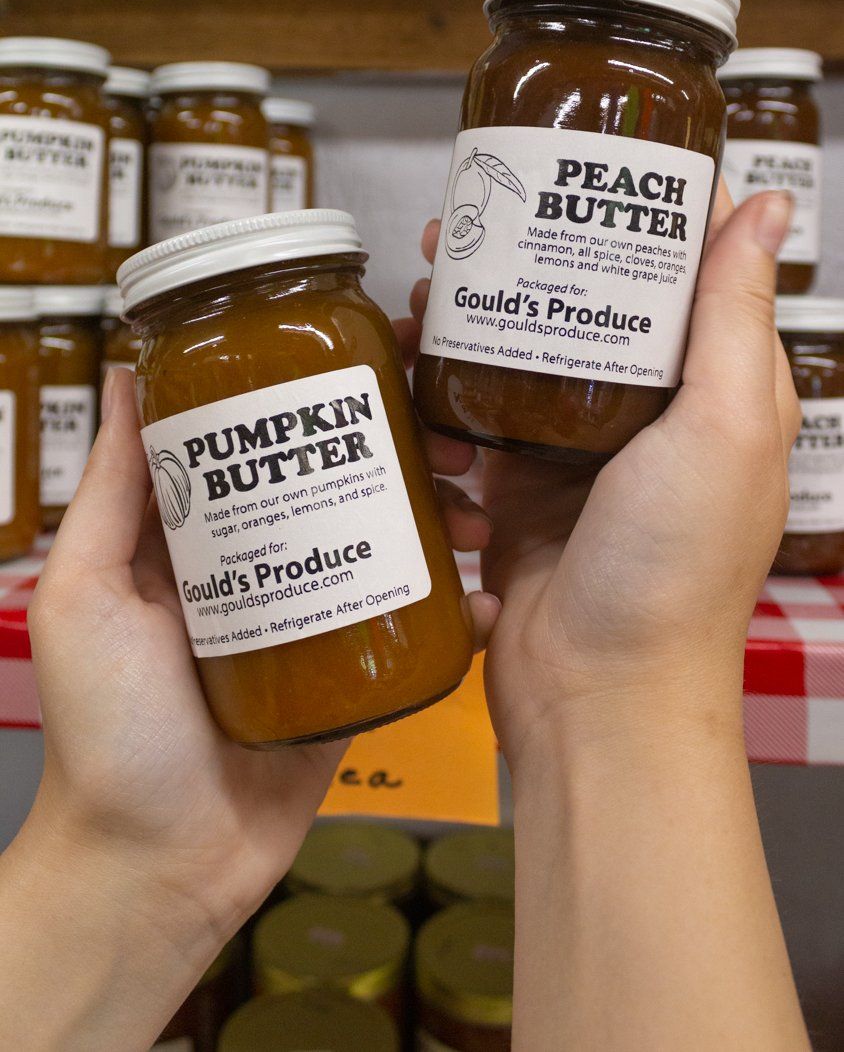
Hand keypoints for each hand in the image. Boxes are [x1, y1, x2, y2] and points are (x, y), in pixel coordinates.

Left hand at [9, 353, 492, 1049]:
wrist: (156, 866)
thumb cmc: (107, 730)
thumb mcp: (86, 592)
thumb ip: (109, 490)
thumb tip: (123, 375)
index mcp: (199, 537)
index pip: (263, 441)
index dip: (314, 396)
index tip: (373, 353)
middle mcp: (261, 566)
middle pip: (341, 484)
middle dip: (404, 451)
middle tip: (450, 440)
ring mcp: (312, 620)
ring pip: (386, 545)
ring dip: (440, 519)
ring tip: (474, 514)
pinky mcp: (353, 681)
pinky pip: (409, 632)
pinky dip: (456, 611)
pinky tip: (484, 595)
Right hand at [410, 185, 798, 766]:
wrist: (598, 696)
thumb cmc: (676, 571)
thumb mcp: (726, 426)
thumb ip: (736, 314)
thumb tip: (769, 201)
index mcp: (717, 387)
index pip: (688, 268)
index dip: (641, 205)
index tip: (586, 153)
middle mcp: (649, 410)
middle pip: (586, 298)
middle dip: (526, 252)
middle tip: (467, 221)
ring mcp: (578, 447)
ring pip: (519, 350)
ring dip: (468, 316)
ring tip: (419, 290)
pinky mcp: (518, 485)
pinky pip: (473, 416)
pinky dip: (441, 395)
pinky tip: (410, 375)